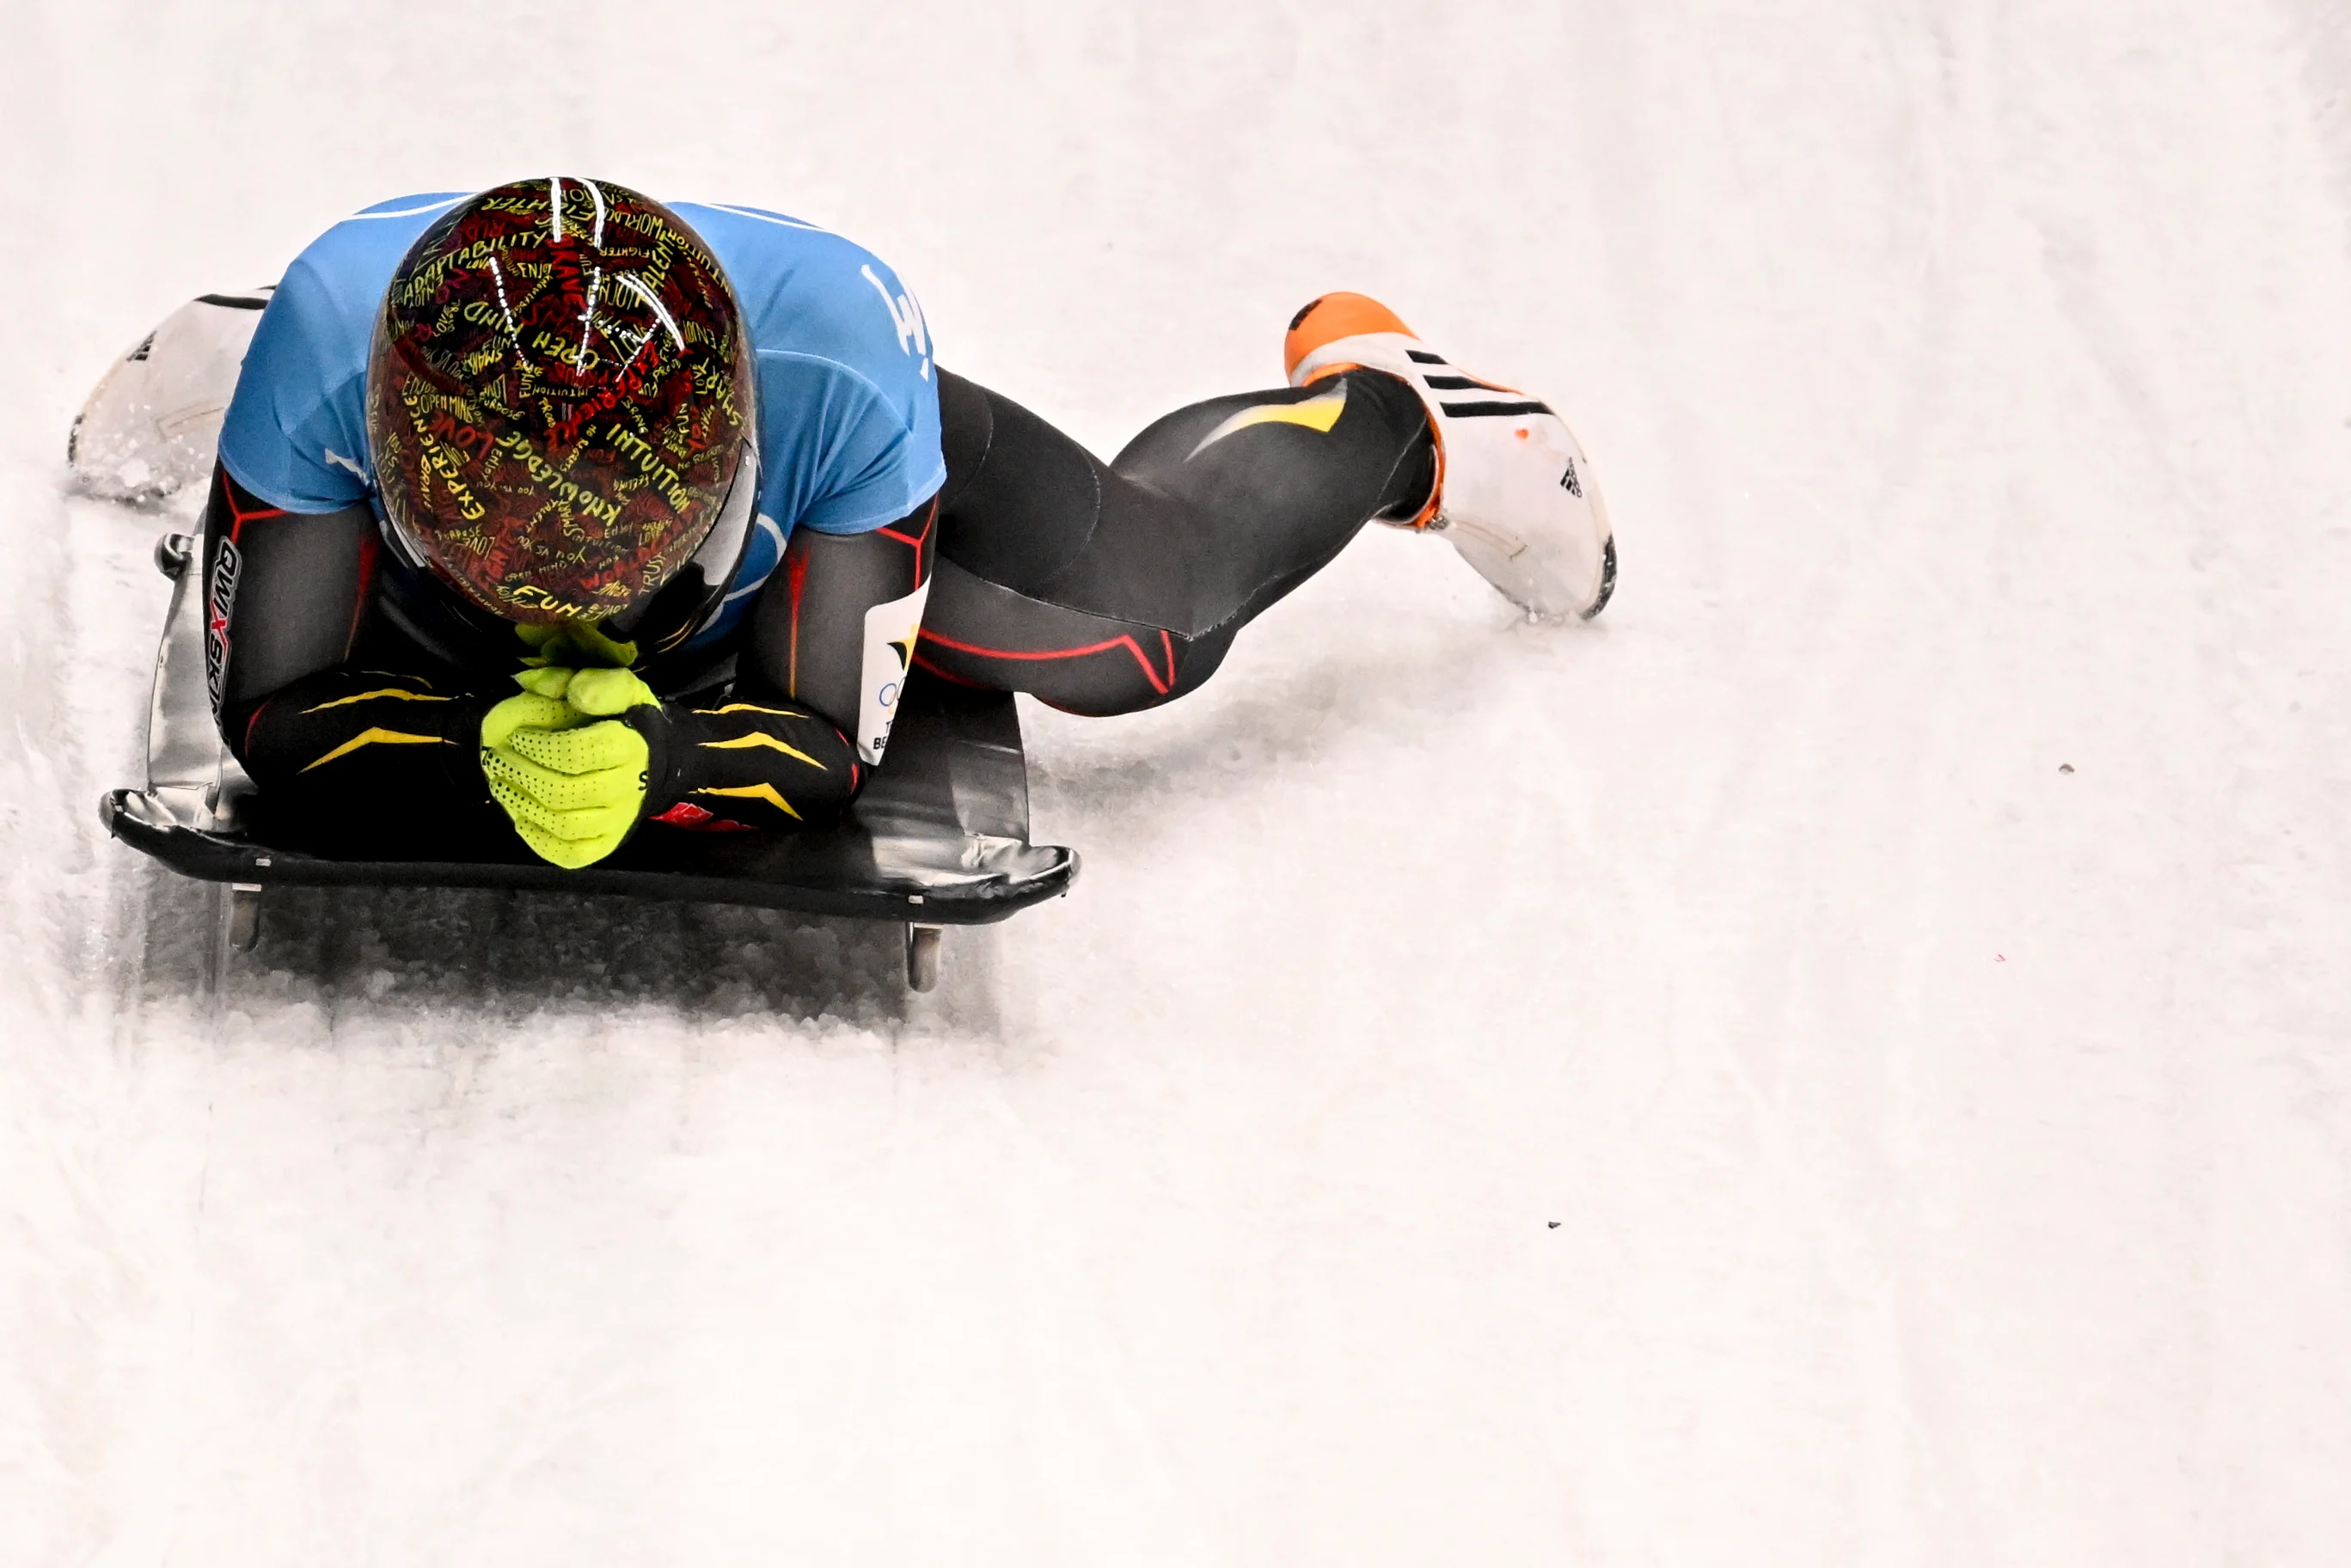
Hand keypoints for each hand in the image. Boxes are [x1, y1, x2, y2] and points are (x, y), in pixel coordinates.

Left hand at [480, 666, 660, 867]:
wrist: (658, 759)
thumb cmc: (627, 721)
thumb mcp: (619, 689)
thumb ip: (590, 682)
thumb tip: (550, 687)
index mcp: (629, 748)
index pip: (575, 754)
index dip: (538, 746)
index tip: (517, 736)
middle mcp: (628, 789)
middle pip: (564, 791)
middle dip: (521, 775)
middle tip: (497, 759)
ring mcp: (618, 821)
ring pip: (564, 824)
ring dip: (523, 805)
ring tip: (500, 784)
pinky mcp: (607, 843)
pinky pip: (571, 854)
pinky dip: (540, 841)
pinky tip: (521, 819)